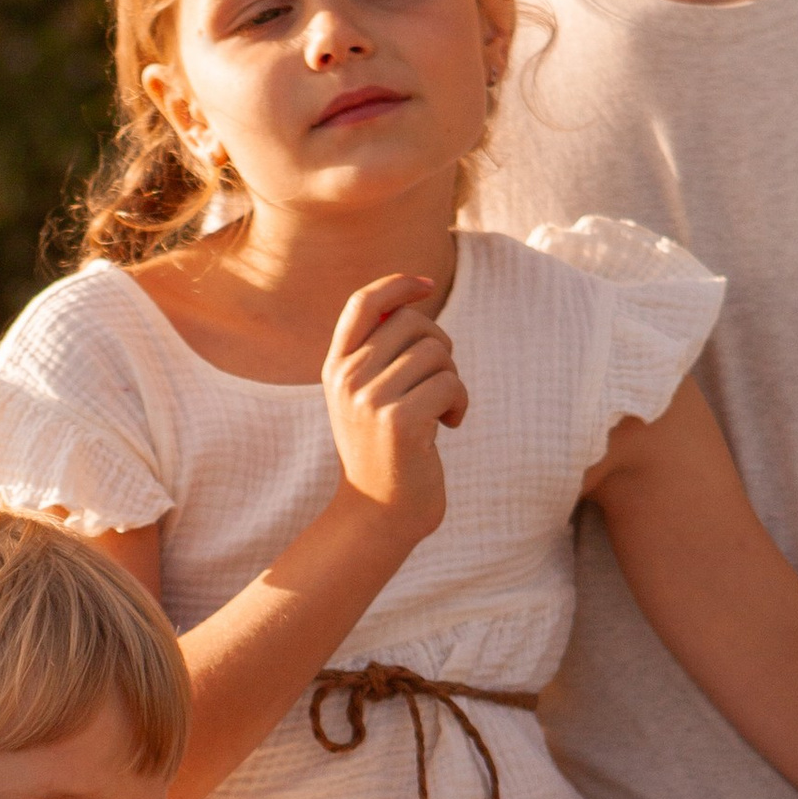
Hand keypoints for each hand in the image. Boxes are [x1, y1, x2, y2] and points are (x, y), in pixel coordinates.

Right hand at [322, 272, 464, 533]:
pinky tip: (451, 425)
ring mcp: (369, 399)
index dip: (397, 284)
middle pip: (414, 323)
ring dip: (453, 379)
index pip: (363, 303)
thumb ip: (380, 355)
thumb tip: (413, 304)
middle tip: (441, 383)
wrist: (378, 514)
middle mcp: (347, 378)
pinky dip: (461, 402)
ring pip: (437, 352)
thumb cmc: (386, 452)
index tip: (427, 286)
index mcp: (336, 367)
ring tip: (443, 409)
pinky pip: (450, 383)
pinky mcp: (399, 422)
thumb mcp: (369, 398)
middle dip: (441, 347)